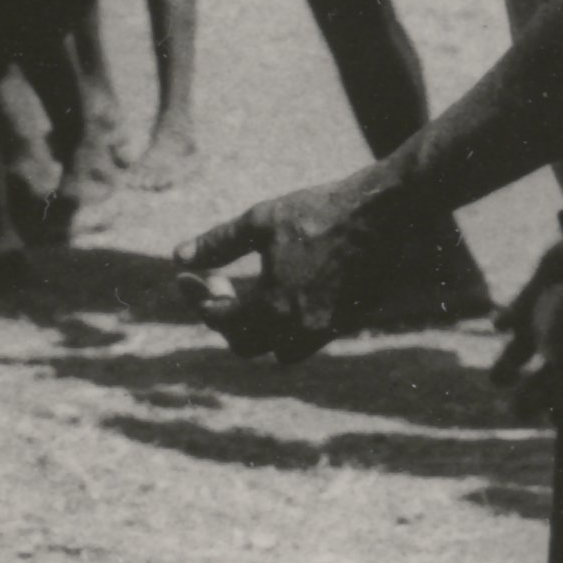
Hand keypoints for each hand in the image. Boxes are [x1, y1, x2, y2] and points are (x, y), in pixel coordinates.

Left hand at [177, 166, 406, 360]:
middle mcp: (300, 329)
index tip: (184, 276)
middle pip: (245, 344)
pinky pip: (308, 339)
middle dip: (225, 317)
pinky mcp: (348, 321)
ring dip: (259, 330)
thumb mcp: (260, 220)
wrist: (384, 214)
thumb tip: (178, 256)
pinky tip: (287, 289)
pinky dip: (288, 324)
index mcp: (274, 307)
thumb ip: (217, 243)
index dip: (197, 298)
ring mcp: (327, 329)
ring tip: (253, 295)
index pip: (218, 319)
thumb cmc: (319, 212)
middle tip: (219, 283)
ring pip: (279, 350)